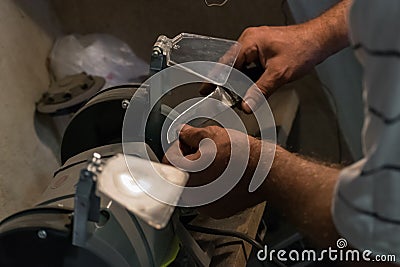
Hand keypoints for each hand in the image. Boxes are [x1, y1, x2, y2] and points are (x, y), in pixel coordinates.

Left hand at [162, 125, 267, 218]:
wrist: (265, 171)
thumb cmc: (242, 155)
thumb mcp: (211, 134)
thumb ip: (190, 133)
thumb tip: (182, 131)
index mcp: (184, 173)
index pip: (167, 159)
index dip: (178, 147)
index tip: (188, 143)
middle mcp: (191, 194)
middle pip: (178, 174)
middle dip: (188, 161)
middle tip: (204, 152)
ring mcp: (203, 205)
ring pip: (192, 187)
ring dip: (198, 175)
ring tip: (216, 164)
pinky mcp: (216, 211)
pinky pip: (205, 198)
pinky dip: (210, 187)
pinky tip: (223, 176)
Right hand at [201, 25, 325, 112]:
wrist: (320, 40)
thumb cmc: (303, 47)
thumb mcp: (279, 74)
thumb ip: (260, 91)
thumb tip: (246, 104)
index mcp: (249, 42)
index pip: (226, 64)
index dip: (216, 79)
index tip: (207, 90)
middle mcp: (250, 42)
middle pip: (232, 66)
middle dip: (228, 83)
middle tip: (221, 97)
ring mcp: (257, 46)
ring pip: (242, 68)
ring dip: (240, 82)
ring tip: (236, 96)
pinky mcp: (264, 52)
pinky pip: (251, 67)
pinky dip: (250, 79)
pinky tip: (250, 90)